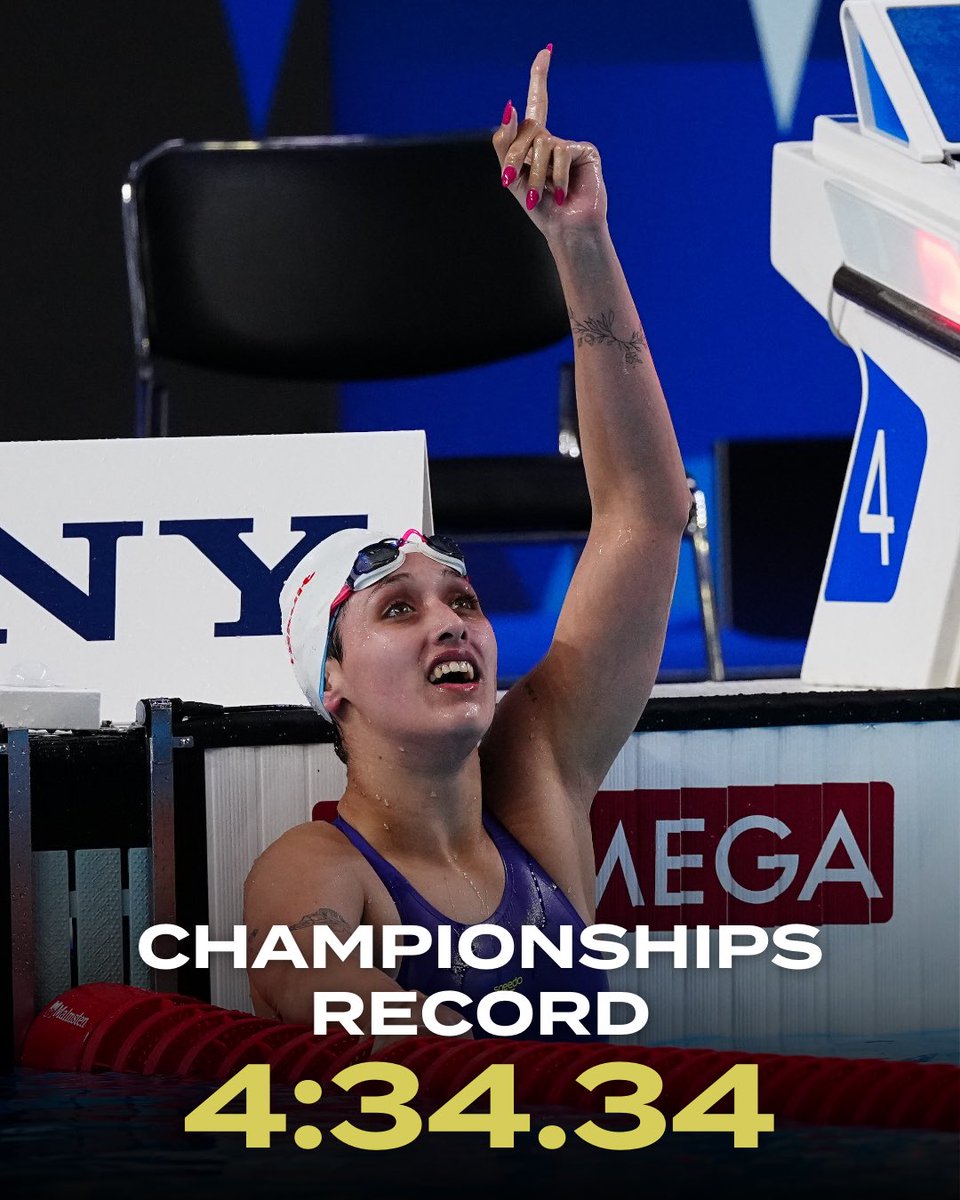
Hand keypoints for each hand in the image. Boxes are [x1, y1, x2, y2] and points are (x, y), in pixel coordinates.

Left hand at [493, 47, 606, 236]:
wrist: (566, 229)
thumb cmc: (540, 208)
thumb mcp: (512, 177)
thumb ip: (505, 143)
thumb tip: (509, 105)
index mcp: (536, 142)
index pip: (538, 102)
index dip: (540, 76)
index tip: (546, 51)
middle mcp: (554, 139)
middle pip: (527, 129)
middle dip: (515, 157)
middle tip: (511, 181)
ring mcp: (571, 144)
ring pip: (542, 145)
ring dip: (536, 175)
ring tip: (542, 196)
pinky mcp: (586, 151)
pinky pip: (561, 154)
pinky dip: (557, 177)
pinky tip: (563, 193)